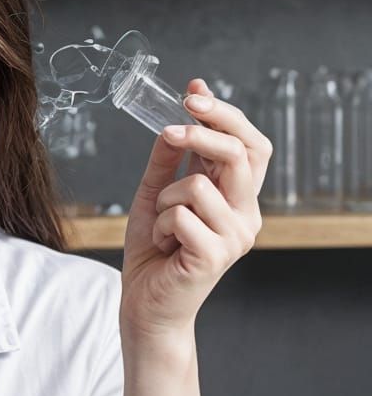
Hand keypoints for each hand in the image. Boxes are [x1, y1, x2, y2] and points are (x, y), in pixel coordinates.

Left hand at [121, 78, 271, 337]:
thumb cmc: (154, 252)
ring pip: (198, 185)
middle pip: (240, 154)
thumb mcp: (156, 195)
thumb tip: (173, 122)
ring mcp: (235, 236)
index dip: (225, 114)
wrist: (146, 304)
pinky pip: (181, 215)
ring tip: (162, 224)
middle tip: (172, 125)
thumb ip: (167, 161)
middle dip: (203, 132)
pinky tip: (164, 244)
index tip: (193, 92)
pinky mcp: (216, 256)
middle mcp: (246, 215)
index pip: (249, 145)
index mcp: (238, 197)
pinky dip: (161, 224)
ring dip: (166, 198)